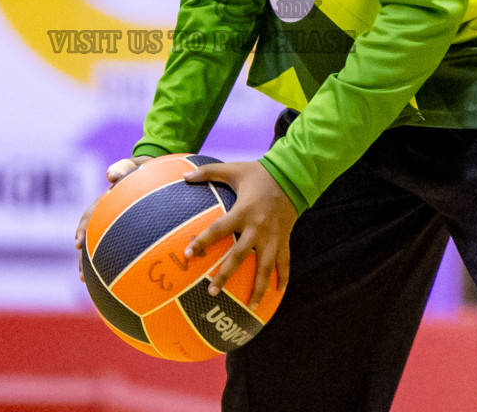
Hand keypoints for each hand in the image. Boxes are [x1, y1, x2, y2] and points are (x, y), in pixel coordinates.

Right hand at [75, 156, 152, 280]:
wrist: (156, 174)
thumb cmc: (146, 169)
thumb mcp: (137, 164)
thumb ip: (124, 166)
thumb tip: (110, 175)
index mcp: (107, 200)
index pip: (90, 215)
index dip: (82, 229)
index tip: (77, 244)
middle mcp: (107, 213)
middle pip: (90, 236)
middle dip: (84, 257)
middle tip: (81, 275)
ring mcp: (115, 223)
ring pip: (99, 245)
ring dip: (91, 263)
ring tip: (86, 281)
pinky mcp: (126, 231)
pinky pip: (117, 248)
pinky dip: (112, 263)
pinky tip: (114, 280)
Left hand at [182, 160, 296, 309]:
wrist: (292, 175)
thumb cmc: (260, 173)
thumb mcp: (234, 169)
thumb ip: (208, 172)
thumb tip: (184, 174)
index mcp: (242, 211)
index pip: (218, 230)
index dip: (203, 242)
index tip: (189, 254)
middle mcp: (257, 228)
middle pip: (239, 256)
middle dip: (225, 275)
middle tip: (211, 292)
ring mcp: (272, 237)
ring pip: (265, 267)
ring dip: (258, 288)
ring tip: (251, 307)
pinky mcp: (284, 239)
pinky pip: (285, 262)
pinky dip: (283, 278)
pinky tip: (277, 293)